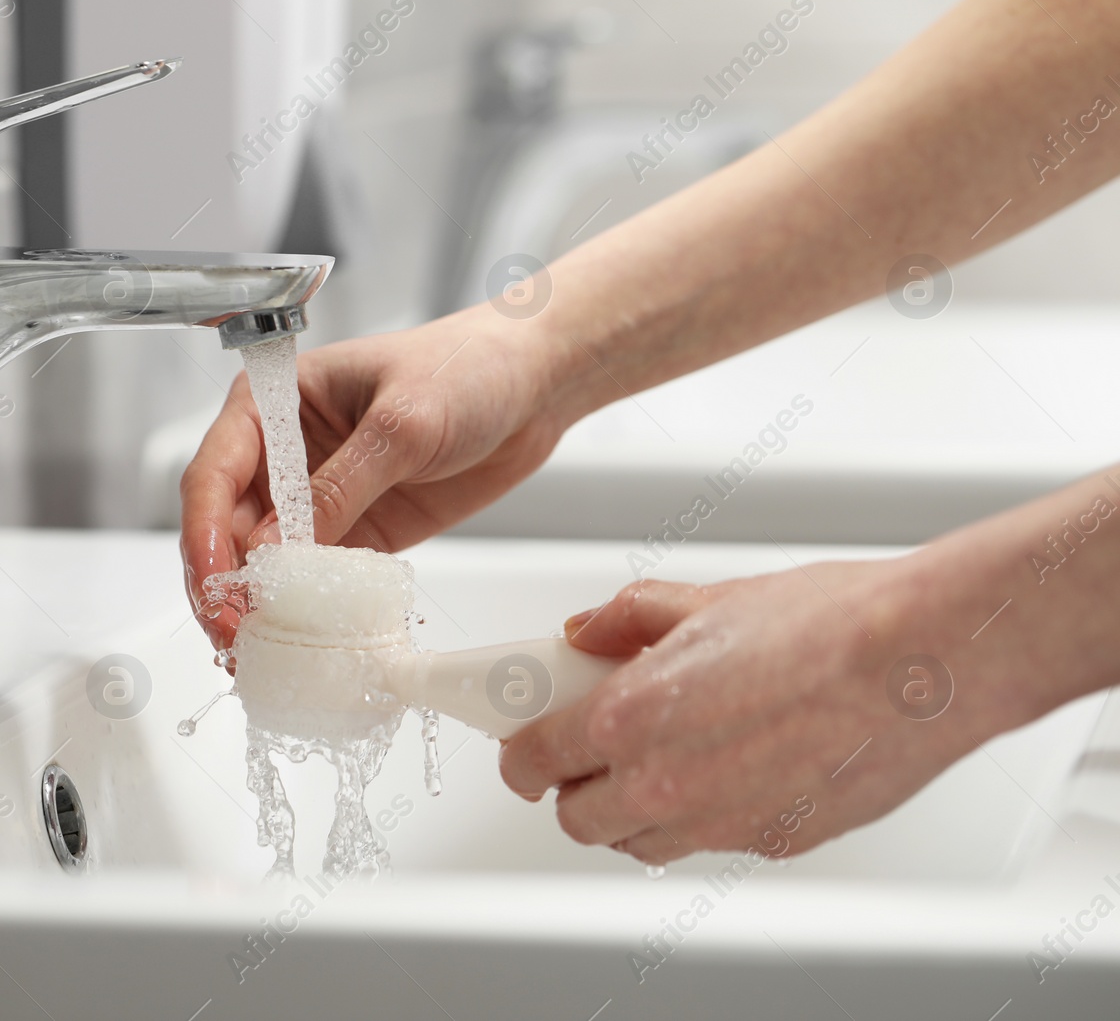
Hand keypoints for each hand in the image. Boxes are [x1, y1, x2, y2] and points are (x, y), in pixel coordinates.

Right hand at [180, 306, 565, 650]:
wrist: (534, 386)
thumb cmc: (466, 369)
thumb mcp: (401, 424)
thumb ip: (340, 487)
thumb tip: (276, 549)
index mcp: (272, 402)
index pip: (213, 471)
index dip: (203, 531)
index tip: (215, 583)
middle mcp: (282, 453)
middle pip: (224, 526)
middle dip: (222, 584)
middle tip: (233, 636)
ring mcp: (315, 497)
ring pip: (262, 561)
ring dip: (255, 607)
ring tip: (256, 653)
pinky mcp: (354, 532)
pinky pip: (314, 579)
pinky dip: (304, 613)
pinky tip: (300, 643)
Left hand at [497, 558, 1050, 863]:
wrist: (926, 659)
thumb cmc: (831, 624)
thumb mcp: (705, 600)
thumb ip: (626, 621)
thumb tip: (585, 631)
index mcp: (632, 719)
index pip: (534, 760)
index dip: (520, 750)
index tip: (524, 737)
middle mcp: (667, 785)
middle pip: (577, 818)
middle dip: (572, 785)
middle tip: (590, 744)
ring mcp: (721, 824)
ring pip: (637, 844)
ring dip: (629, 810)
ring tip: (657, 756)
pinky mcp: (773, 842)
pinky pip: (706, 843)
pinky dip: (697, 816)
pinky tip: (726, 766)